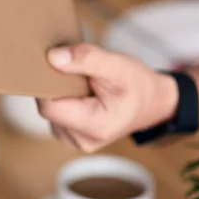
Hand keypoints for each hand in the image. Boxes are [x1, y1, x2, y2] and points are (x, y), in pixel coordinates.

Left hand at [36, 43, 178, 151]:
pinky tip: (77, 92)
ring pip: (50, 109)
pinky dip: (62, 99)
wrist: (151, 103)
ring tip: (80, 83)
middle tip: (73, 71)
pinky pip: (55, 114)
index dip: (47, 83)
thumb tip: (53, 57)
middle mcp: (79, 140)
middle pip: (47, 108)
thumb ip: (87, 59)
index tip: (54, 65)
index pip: (49, 106)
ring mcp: (72, 140)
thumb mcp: (118, 66)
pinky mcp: (68, 135)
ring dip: (59, 92)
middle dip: (55, 86)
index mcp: (94, 127)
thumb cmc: (138, 85)